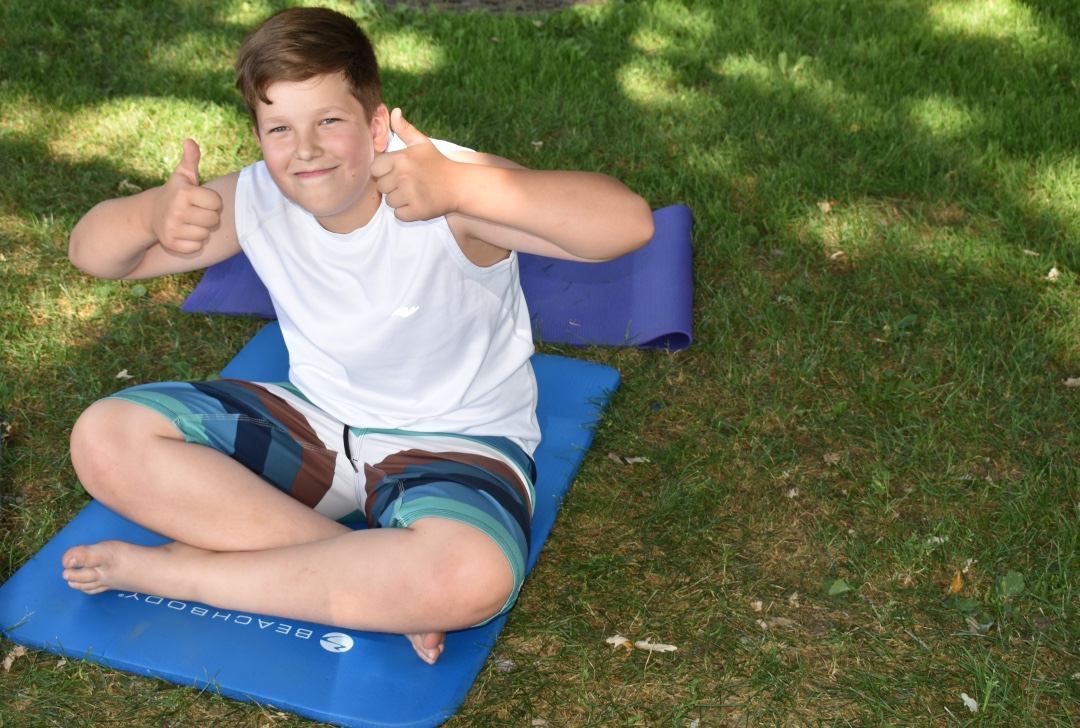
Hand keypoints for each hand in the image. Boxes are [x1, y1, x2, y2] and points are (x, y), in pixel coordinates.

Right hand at [152, 139, 222, 253]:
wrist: (151, 214)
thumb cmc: (176, 193)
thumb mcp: (183, 175)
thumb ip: (191, 158)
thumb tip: (189, 141)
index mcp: (184, 192)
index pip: (217, 203)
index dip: (212, 202)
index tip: (200, 199)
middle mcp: (177, 210)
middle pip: (214, 220)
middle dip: (208, 216)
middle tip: (194, 211)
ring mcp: (172, 228)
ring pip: (205, 234)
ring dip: (200, 229)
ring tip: (188, 221)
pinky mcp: (170, 243)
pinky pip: (196, 247)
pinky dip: (192, 242)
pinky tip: (183, 233)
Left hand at [370, 109, 457, 221]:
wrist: (459, 185)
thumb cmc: (437, 163)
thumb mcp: (422, 143)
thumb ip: (405, 129)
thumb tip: (394, 111)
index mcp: (401, 158)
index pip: (375, 169)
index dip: (384, 171)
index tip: (398, 172)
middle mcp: (404, 176)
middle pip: (381, 187)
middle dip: (392, 187)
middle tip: (409, 183)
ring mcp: (410, 194)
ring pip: (389, 202)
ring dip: (399, 200)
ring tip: (414, 192)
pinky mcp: (416, 210)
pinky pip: (399, 214)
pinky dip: (407, 212)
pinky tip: (418, 203)